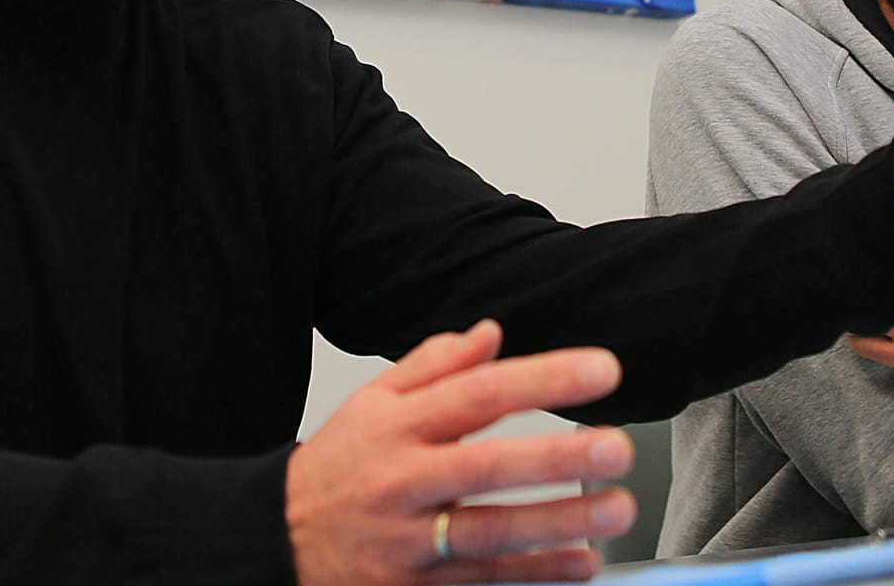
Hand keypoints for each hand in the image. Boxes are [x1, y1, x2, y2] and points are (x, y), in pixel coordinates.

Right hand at [286, 320, 634, 584]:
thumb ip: (434, 367)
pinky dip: (536, 575)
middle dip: (557, 457)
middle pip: (486, 466)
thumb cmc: (336, 468)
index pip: (478, 393)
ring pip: (489, 531)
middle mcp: (403, 481)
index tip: (601, 370)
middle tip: (616, 447)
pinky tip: (580, 564)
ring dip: (559, 523)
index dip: (543, 379)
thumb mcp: (371, 404)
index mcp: (396, 426)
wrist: (277, 540)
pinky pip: (482, 581)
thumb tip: (490, 333)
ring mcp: (408, 540)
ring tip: (615, 508)